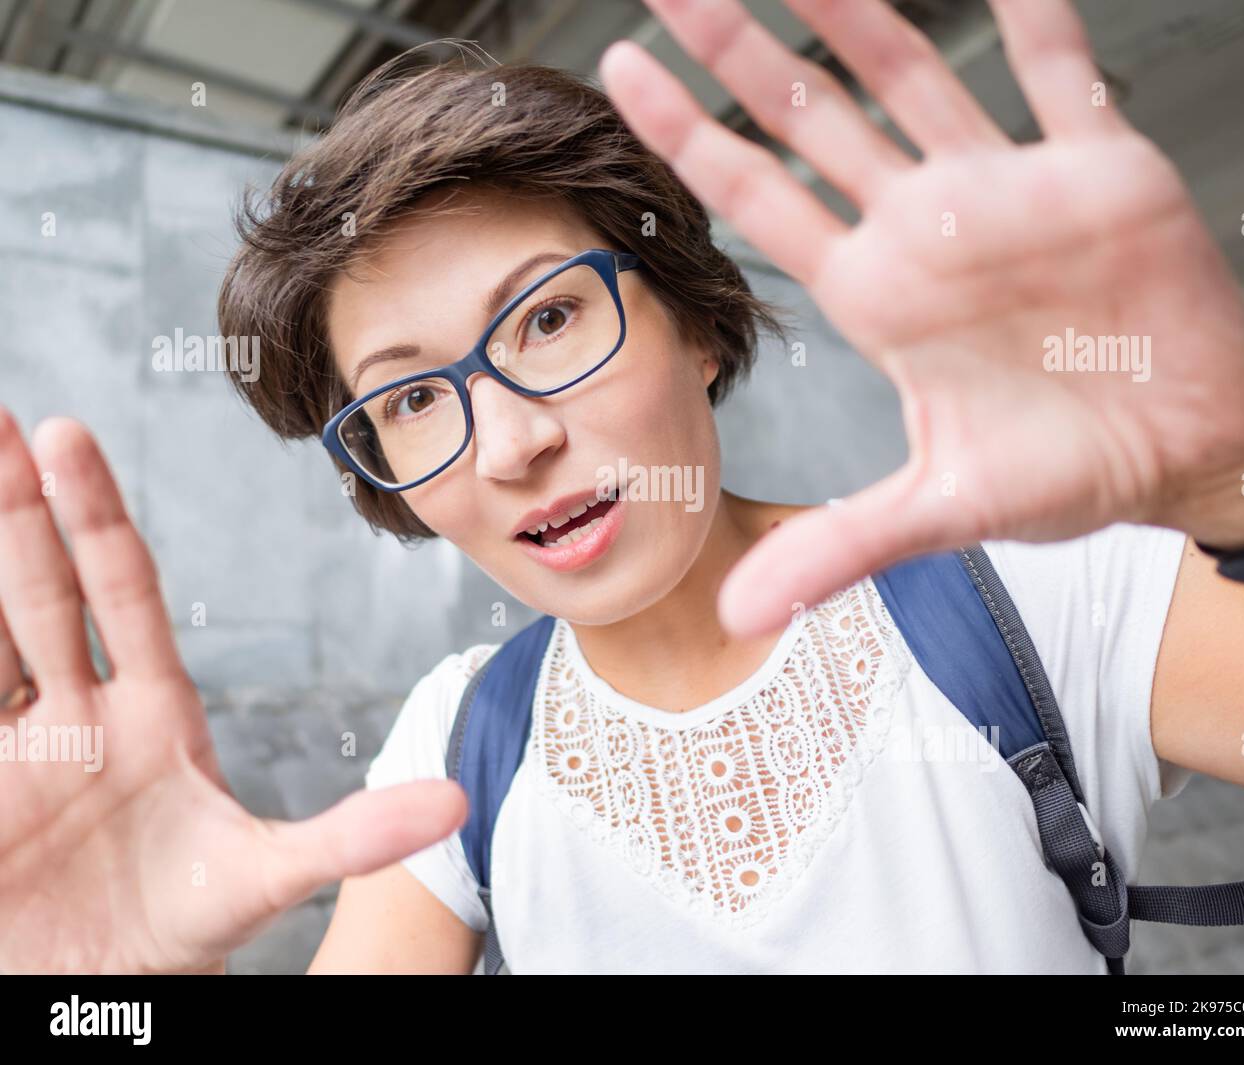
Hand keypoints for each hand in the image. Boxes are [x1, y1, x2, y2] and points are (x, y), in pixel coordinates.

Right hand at [0, 411, 468, 973]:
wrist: (102, 995)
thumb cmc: (185, 931)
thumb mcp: (266, 877)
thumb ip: (355, 835)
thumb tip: (456, 800)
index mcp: (152, 712)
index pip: (121, 590)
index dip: (94, 515)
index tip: (69, 436)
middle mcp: (80, 713)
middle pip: (44, 589)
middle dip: (23, 510)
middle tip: (3, 424)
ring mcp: (18, 748)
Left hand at [599, 0, 1243, 636]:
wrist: (1183, 454)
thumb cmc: (1066, 474)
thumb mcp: (943, 513)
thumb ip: (842, 549)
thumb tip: (742, 619)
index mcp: (878, 295)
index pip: (760, 198)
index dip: (691, 137)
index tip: (624, 74)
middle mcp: (925, 227)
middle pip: (815, 117)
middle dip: (742, 50)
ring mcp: (1007, 189)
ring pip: (914, 75)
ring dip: (852, 12)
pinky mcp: (1100, 170)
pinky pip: (1058, 67)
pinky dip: (1027, 11)